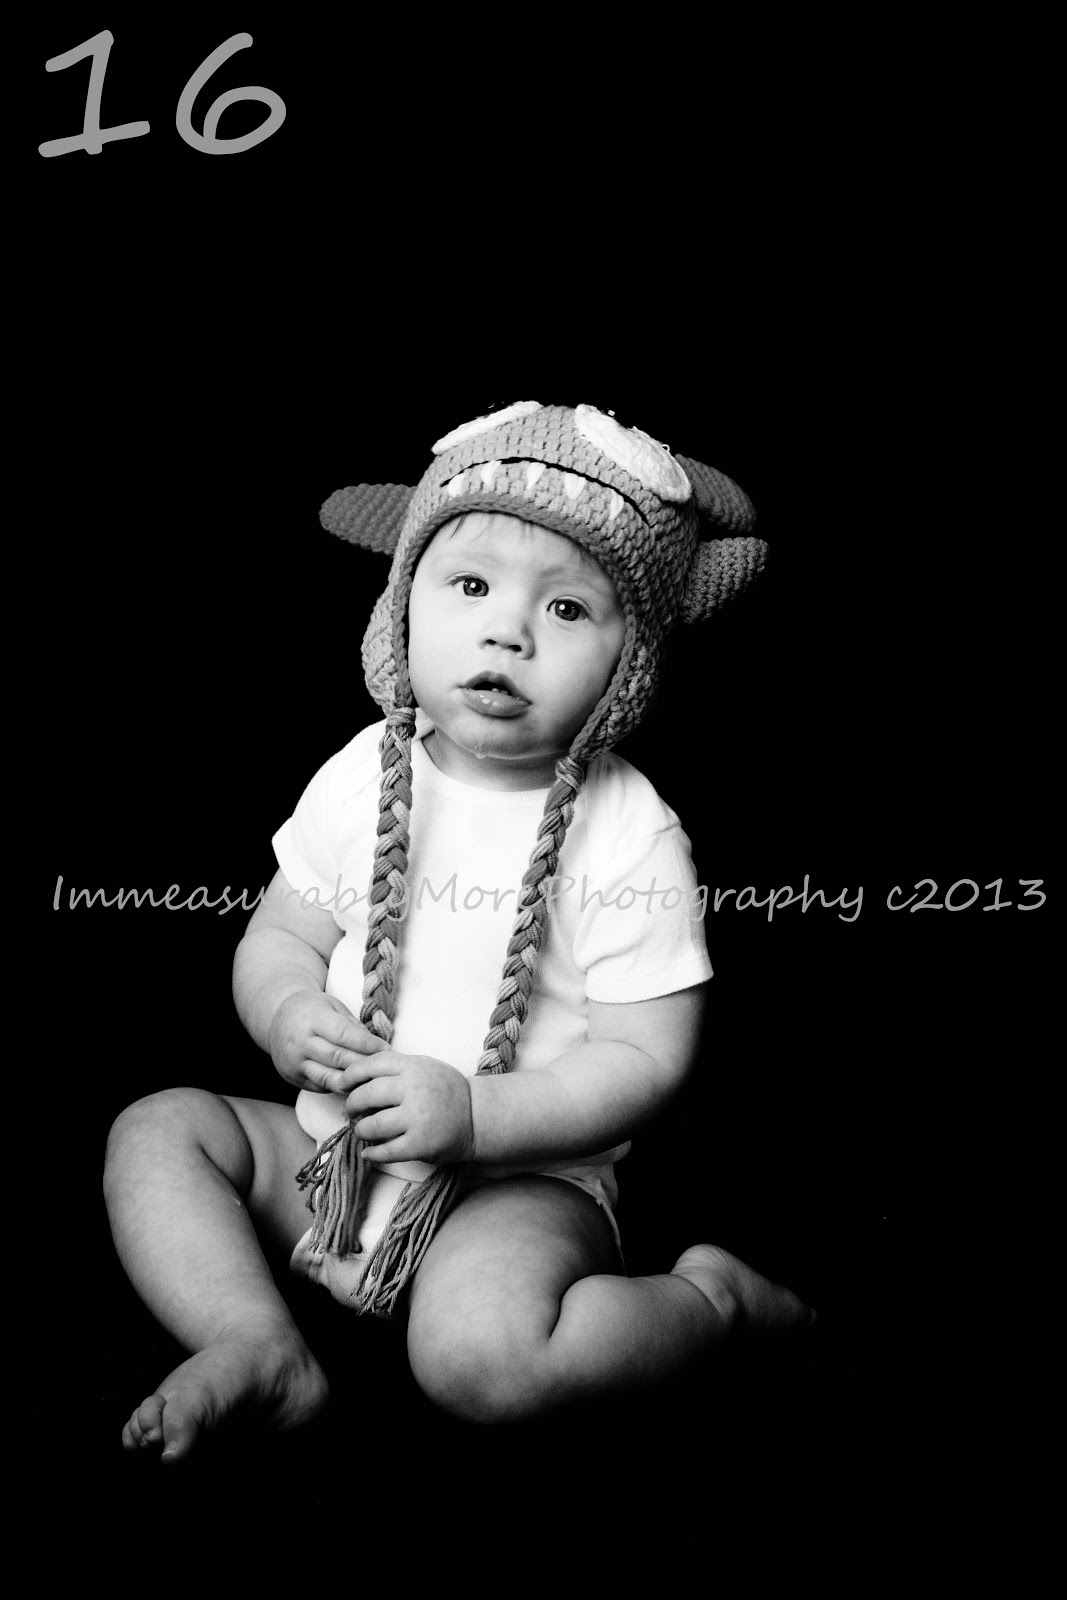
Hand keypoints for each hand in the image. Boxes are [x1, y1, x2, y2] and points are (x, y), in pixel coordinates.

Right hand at [267, 991, 388, 1092]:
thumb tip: (375, 1044)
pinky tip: (357, 1086)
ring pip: (330, 1078)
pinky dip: (341, 1088)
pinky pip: (322, 1087)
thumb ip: (351, 1025)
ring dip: (354, 1081)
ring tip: (374, 1080)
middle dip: (364, 1064)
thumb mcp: (331, 1005)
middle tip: (386, 1067)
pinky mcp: (295, 1079)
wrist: (276, 1019)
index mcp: (312, 1019)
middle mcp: (301, 1043)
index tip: (386, 1049)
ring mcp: (295, 1063)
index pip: (343, 1034)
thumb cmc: (311, 1009)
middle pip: (338, 1058)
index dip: (366, 1044)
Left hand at [338, 1051, 474, 1164]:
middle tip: (350, 1112)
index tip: (341, 1085)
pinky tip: (369, 1153)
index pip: (371, 1065)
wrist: (477, 1116)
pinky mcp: (420, 1144)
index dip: (350, 1075)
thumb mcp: (424, 1066)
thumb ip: (395, 1067)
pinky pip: (385, 1151)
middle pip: (366, 1095)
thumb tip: (355, 1078)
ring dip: (360, 1130)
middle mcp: (414, 1090)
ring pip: (372, 1125)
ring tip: (361, 1131)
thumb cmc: (446, 1090)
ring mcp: (417, 1118)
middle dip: (352, 1105)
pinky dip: (372, 1153)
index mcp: (413, 1067)